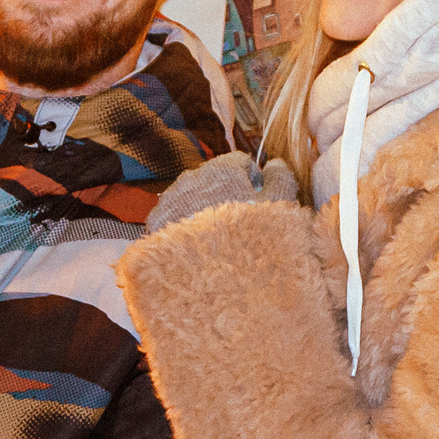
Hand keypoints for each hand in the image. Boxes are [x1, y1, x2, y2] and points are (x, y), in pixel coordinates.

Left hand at [145, 151, 299, 235]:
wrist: (212, 277)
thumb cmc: (250, 239)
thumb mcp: (278, 208)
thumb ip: (280, 179)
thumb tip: (276, 163)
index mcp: (223, 169)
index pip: (239, 161)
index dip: (252, 178)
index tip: (258, 198)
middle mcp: (193, 177)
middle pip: (213, 177)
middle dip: (226, 191)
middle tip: (239, 221)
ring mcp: (172, 197)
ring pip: (191, 195)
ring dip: (203, 207)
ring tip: (217, 237)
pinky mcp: (157, 220)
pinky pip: (173, 214)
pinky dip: (184, 224)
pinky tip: (196, 244)